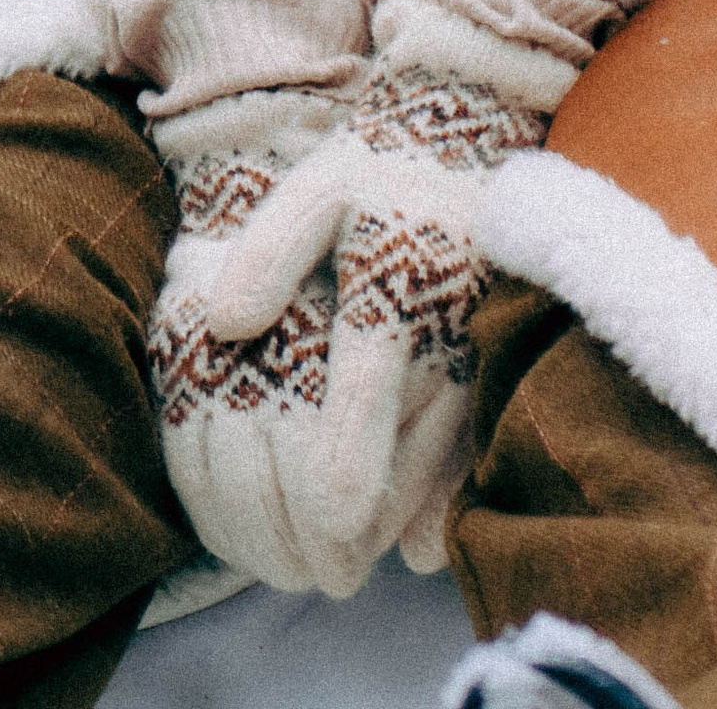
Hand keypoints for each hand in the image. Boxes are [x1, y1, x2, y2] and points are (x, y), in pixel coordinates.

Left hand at [178, 60, 546, 587]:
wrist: (475, 141)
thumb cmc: (378, 172)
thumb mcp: (316, 187)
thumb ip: (268, 252)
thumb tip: (223, 325)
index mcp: (388, 299)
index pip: (355, 434)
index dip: (327, 508)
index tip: (306, 544)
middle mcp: (441, 344)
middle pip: (393, 484)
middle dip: (344, 542)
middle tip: (303, 574)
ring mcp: (475, 364)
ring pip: (431, 484)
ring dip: (385, 532)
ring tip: (331, 564)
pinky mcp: (493, 374)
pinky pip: (468, 465)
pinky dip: (433, 510)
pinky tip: (401, 539)